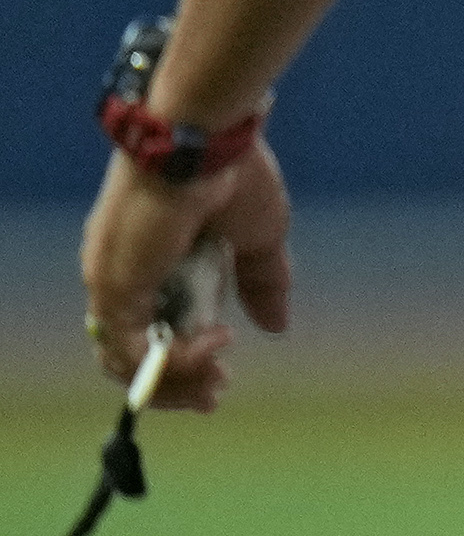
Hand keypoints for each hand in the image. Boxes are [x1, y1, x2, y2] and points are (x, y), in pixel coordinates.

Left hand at [81, 139, 294, 411]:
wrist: (205, 140)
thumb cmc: (231, 173)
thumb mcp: (259, 237)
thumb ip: (263, 282)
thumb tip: (277, 325)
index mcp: (152, 263)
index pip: (152, 330)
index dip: (184, 362)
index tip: (222, 378)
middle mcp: (123, 277)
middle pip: (134, 356)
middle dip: (178, 385)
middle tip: (216, 394)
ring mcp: (114, 282)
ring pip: (124, 362)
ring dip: (174, 381)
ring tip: (217, 378)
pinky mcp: (114, 286)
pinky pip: (131, 348)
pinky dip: (172, 360)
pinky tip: (217, 341)